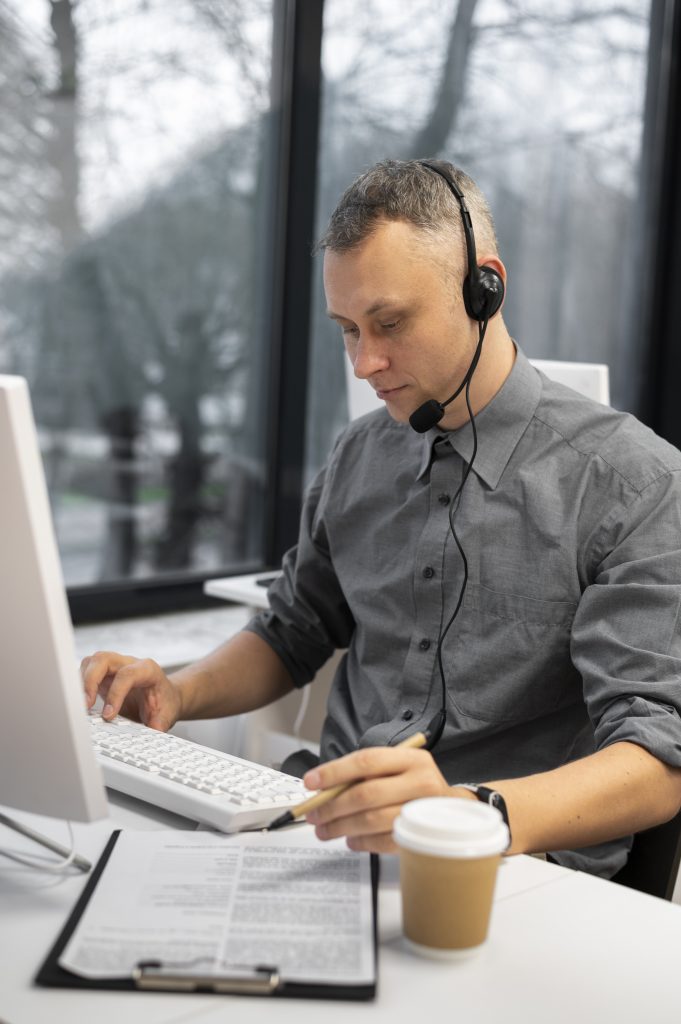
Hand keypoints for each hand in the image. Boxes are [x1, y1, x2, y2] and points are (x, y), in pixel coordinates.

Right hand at [81, 650, 182, 731]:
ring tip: (80, 705)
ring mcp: (114, 667)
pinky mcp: (103, 675)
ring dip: (81, 682)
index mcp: (148, 670)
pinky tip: (81, 703)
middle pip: (103, 659)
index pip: (127, 674)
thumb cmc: (165, 703)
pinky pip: (86, 672)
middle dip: (90, 681)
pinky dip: (79, 686)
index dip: (116, 694)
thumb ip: (159, 724)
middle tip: (86, 705)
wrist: (165, 697)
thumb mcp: (167, 715)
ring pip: (91, 662)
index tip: (109, 715)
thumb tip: (151, 733)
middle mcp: (129, 663)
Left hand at [302, 746, 450, 852]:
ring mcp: (423, 811)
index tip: (310, 782)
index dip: (334, 772)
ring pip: (372, 820)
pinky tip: (349, 840)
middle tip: (312, 814)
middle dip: (332, 806)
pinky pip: (383, 842)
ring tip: (324, 830)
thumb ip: (364, 775)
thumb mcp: (395, 769)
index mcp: (411, 758)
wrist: (451, 809)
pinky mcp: (422, 837)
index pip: (366, 761)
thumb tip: (323, 790)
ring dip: (341, 827)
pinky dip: (361, 843)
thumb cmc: (413, 786)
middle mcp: (421, 781)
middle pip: (366, 794)